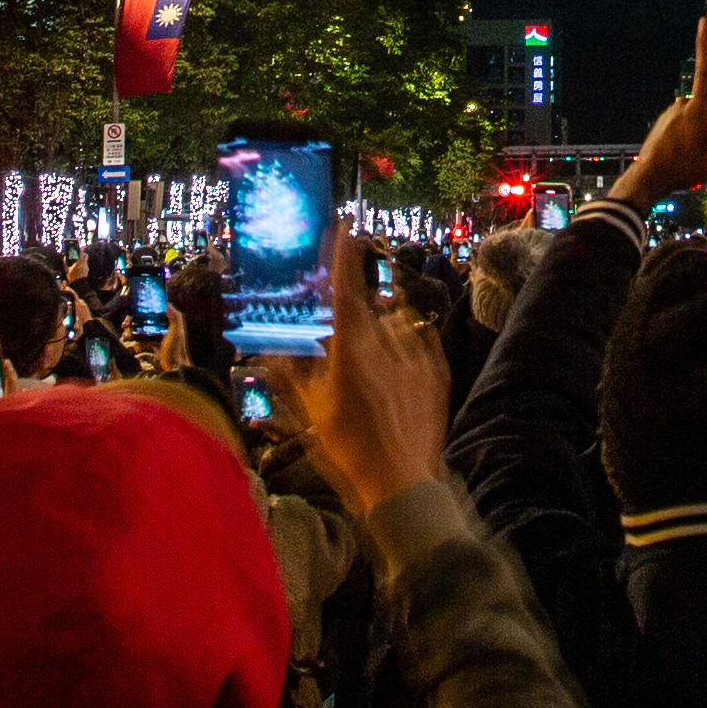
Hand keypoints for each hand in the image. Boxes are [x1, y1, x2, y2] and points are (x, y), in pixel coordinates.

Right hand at [264, 233, 453, 518]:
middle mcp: (386, 341)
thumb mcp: (311, 411)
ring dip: (380, 335)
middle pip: (367, 309)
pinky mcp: (437, 370)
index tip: (343, 224)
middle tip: (345, 341)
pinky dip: (405, 347)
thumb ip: (290, 373)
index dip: (342, 253)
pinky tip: (396, 373)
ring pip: (393, 326)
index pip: (344, 287)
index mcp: (351, 347)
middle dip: (355, 314)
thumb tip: (268, 347)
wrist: (401, 483)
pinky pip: (419, 341)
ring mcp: (417, 354)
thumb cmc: (349, 448)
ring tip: (371, 373)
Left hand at [621, 53, 706, 213]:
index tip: (703, 22)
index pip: (704, 69)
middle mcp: (683, 104)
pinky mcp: (664, 121)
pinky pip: (683, 120)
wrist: (647, 178)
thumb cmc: (680, 168)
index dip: (704, 44)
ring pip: (696, 112)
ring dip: (702, 126)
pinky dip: (690, 130)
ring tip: (702, 150)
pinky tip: (691, 150)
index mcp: (697, 108)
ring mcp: (671, 112)